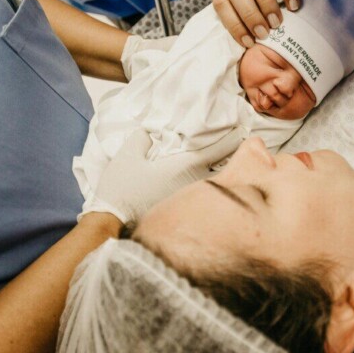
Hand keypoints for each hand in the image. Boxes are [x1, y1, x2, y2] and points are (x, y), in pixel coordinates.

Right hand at [83, 127, 243, 221]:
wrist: (112, 224)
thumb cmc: (120, 189)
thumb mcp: (127, 156)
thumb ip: (142, 138)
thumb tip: (151, 131)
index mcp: (183, 167)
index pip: (216, 149)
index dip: (230, 137)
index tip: (241, 128)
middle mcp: (193, 184)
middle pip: (219, 165)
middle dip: (227, 153)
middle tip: (235, 140)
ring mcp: (190, 199)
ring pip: (211, 180)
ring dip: (217, 169)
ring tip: (223, 157)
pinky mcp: (182, 210)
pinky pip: (202, 191)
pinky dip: (206, 181)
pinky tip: (202, 177)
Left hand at [212, 0, 300, 47]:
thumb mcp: (245, 5)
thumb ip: (240, 17)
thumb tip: (245, 46)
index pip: (221, 2)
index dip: (234, 24)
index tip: (249, 42)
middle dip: (249, 15)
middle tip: (264, 33)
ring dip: (266, 3)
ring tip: (276, 22)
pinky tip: (294, 6)